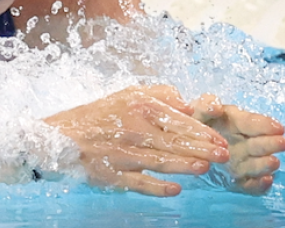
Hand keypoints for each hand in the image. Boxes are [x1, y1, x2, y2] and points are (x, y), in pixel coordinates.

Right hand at [44, 85, 230, 196]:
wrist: (61, 138)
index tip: (219, 139)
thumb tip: (187, 102)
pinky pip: (139, 182)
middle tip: (223, 155)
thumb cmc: (99, 115)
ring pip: (159, 161)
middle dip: (200, 149)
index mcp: (138, 108)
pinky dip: (157, 187)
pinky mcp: (113, 175)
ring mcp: (123, 154)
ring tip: (204, 168)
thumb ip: (160, 95)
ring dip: (183, 165)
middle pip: (173, 141)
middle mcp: (132, 130)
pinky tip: (175, 190)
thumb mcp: (128, 94)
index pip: (176, 120)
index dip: (201, 130)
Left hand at [191, 94, 284, 194]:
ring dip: (266, 164)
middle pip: (259, 144)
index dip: (264, 124)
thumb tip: (215, 107)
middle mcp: (243, 143)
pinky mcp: (237, 181)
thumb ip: (206, 105)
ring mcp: (242, 163)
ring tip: (274, 162)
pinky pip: (250, 185)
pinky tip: (266, 181)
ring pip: (257, 164)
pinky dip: (258, 185)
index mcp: (236, 122)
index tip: (277, 127)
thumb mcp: (196, 111)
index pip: (251, 123)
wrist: (186, 149)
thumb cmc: (195, 125)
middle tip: (282, 143)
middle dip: (270, 143)